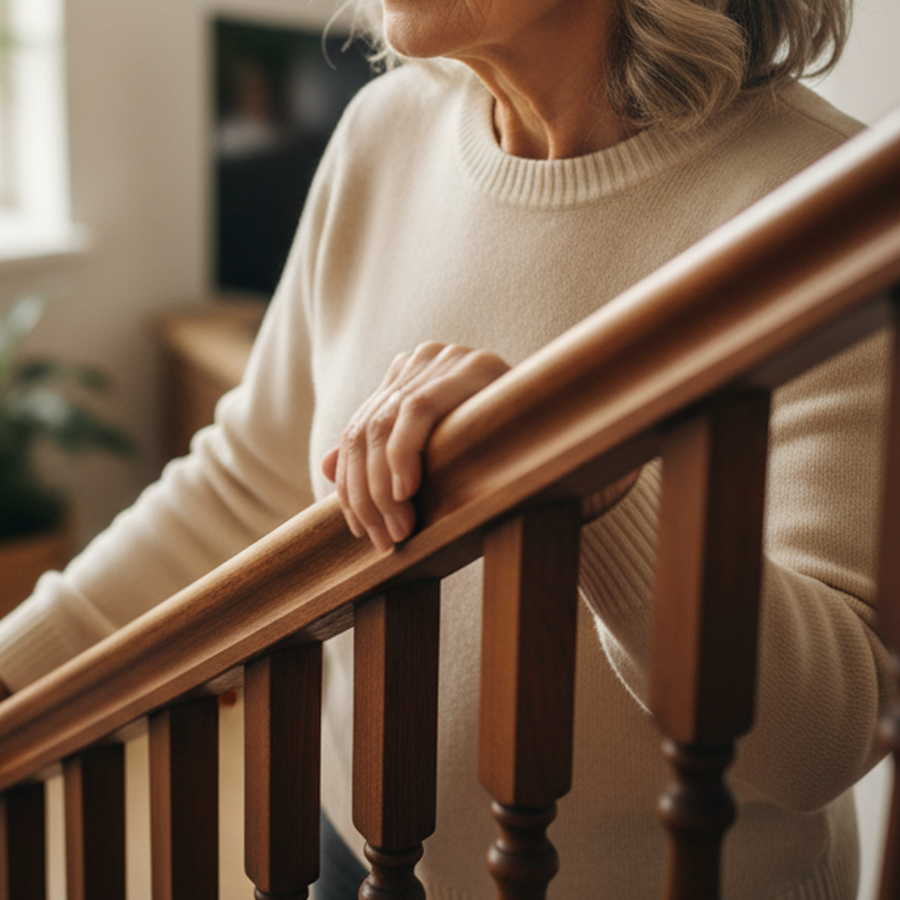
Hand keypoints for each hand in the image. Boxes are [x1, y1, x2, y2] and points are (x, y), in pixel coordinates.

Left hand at [321, 342, 508, 551]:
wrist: (575, 437)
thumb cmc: (505, 452)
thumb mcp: (437, 455)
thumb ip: (383, 455)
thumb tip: (324, 466)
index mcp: (410, 374)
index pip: (358, 431)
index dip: (351, 484)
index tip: (360, 532)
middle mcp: (422, 359)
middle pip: (365, 430)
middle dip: (365, 493)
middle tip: (381, 541)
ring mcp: (444, 358)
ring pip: (383, 425)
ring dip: (381, 486)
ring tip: (397, 529)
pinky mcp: (469, 367)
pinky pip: (416, 411)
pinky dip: (401, 455)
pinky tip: (405, 491)